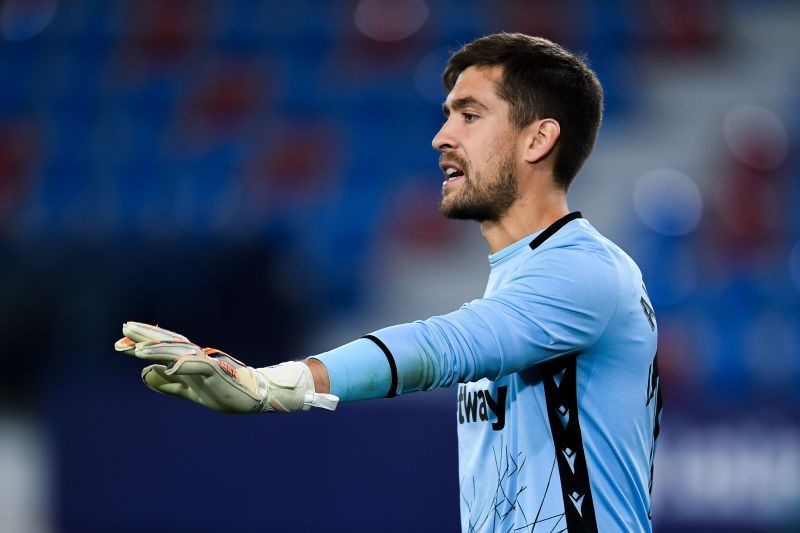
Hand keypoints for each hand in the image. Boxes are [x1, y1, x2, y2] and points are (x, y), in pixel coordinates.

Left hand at [115, 322, 337, 412]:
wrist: (256, 396)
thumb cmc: (224, 391)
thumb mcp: (190, 391)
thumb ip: (169, 384)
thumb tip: (145, 374)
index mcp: (190, 360)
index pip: (163, 348)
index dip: (142, 344)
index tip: (119, 342)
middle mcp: (197, 357)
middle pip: (169, 343)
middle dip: (146, 337)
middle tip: (124, 328)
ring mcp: (209, 364)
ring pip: (181, 353)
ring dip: (160, 350)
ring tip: (138, 350)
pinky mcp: (220, 373)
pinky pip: (202, 367)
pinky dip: (186, 366)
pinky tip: (170, 366)